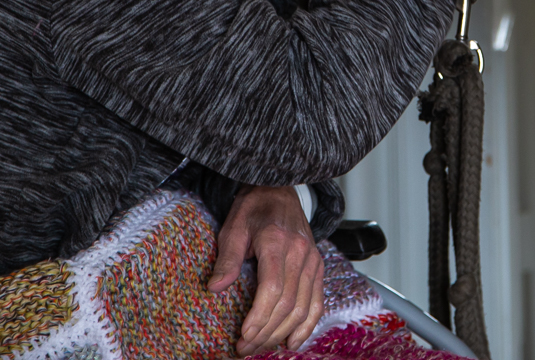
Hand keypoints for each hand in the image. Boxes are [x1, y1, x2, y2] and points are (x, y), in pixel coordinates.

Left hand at [207, 184, 324, 353]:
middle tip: (245, 349)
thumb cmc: (254, 208)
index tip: (243, 336)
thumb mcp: (234, 228)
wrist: (280, 191)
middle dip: (266, 332)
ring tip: (262, 348)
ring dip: (283, 333)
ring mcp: (313, 260)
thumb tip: (215, 288)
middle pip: (288, 304)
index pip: (272, 290)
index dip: (259, 318)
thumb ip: (227, 259)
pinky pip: (317, 302)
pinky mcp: (318, 266)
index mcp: (277, 242)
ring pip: (304, 308)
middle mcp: (300, 253)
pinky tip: (292, 341)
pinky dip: (308, 326)